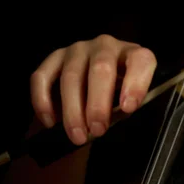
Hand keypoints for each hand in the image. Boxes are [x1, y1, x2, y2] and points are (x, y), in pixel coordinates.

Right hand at [30, 34, 156, 144]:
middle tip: (98, 130)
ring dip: (73, 110)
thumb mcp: (128, 104)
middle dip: (98, 103)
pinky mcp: (54, 58)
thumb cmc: (116, 99)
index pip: (140, 61)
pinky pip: (42, 77)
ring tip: (77, 137)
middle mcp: (105, 47)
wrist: (93, 92)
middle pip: (101, 69)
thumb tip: (119, 119)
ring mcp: (77, 50)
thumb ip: (127, 109)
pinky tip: (50, 122)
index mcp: (132, 56)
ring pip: (71, 76)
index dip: (135, 83)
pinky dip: (43, 101)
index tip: (128, 108)